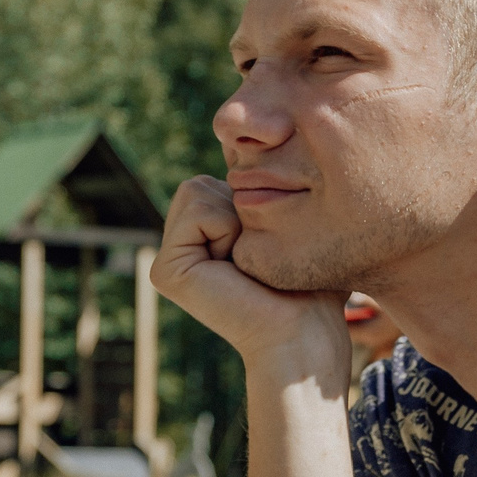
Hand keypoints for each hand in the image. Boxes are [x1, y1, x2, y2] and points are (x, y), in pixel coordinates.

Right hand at [150, 175, 348, 378]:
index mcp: (203, 239)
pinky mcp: (165, 271)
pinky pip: (197, 209)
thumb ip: (262, 187)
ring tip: (246, 265)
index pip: (219, 180)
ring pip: (197, 189)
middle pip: (204, 182)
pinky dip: (226, 230)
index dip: (255, 201)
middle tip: (257, 260)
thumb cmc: (311, 286)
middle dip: (242, 209)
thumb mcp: (288, 223)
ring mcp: (169, 260)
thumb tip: (242, 144)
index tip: (269, 249)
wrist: (305, 332)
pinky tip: (234, 270)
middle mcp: (181, 248)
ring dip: (236, 220)